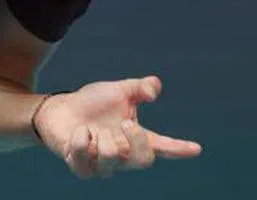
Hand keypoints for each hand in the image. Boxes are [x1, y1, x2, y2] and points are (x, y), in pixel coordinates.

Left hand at [32, 75, 201, 178]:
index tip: (196, 148)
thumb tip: (155, 89)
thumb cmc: (93, 103)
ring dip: (101, 139)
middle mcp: (122, 155)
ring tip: (91, 129)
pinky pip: (85, 160)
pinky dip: (79, 141)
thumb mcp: (119, 90)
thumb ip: (139, 88)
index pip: (162, 146)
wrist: (61, 110)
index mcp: (135, 137)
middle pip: (143, 160)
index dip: (178, 148)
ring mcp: (103, 165)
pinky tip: (78, 133)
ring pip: (112, 160)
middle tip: (123, 123)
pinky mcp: (82, 168)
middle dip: (136, 140)